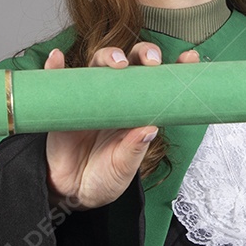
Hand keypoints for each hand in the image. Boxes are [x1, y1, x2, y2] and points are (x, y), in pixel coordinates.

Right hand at [44, 42, 199, 210]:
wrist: (72, 191)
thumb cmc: (104, 177)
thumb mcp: (122, 169)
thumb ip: (133, 150)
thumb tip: (149, 128)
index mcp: (137, 111)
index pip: (158, 84)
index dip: (174, 68)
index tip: (190, 59)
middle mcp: (116, 98)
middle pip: (131, 63)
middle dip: (144, 54)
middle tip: (151, 62)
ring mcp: (90, 97)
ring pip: (98, 64)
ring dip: (108, 56)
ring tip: (117, 63)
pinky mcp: (64, 103)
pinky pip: (57, 79)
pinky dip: (55, 67)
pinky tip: (56, 59)